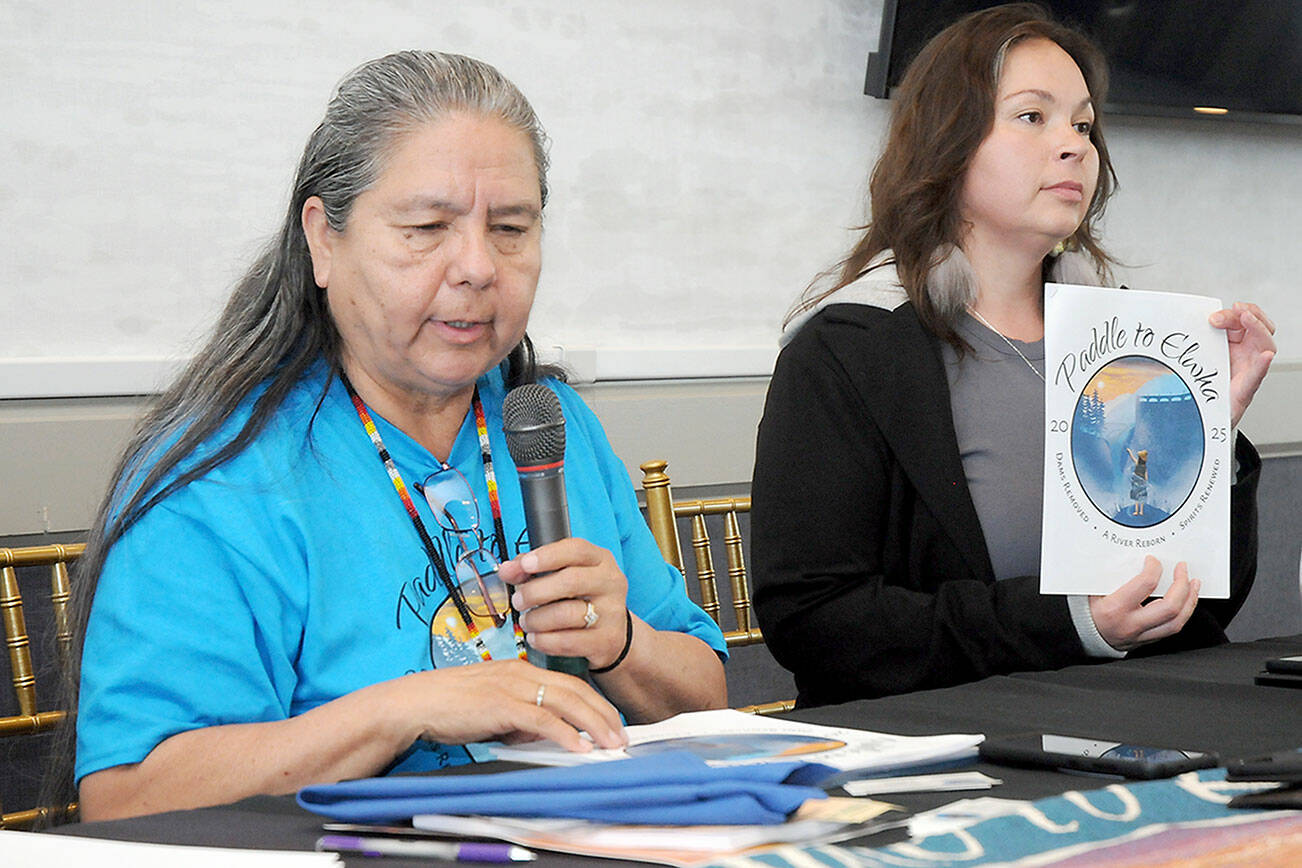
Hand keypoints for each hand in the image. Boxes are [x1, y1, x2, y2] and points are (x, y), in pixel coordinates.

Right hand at [383, 660, 625, 751]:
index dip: (594, 702)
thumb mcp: (493, 709)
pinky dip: (565, 733)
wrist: (415, 703)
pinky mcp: (500, 705)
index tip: (611, 721)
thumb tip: (545, 734)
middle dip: (603, 713)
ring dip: (593, 724)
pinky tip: (580, 747)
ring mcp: (511, 686)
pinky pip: (542, 719)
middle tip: (622, 735)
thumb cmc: (449, 707)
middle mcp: (520, 673)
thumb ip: (520, 717)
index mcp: (520, 670)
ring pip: (565, 701)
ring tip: (611, 743)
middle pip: (575, 690)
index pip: (568, 683)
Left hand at [497, 538, 629, 669]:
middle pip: (571, 581)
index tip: (524, 565)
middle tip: (518, 600)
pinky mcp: (607, 639)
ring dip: (537, 619)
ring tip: (527, 621)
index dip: (547, 556)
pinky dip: (546, 641)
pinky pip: (569, 641)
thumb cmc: (582, 598)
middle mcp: (610, 582)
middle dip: (535, 591)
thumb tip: (507, 569)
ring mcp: (612, 612)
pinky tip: (536, 638)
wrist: (612, 632)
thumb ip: (533, 569)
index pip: (576, 549)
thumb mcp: (563, 574)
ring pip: (567, 614)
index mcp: (600, 560)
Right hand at [1089, 556, 1199, 651]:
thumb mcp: (1094, 590)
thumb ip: (1114, 577)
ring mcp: (1141, 635)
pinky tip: (1185, 601)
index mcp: (1116, 608)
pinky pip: (1171, 628)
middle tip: (1182, 570)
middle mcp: (1131, 624)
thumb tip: (1133, 559)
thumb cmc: (1086, 612)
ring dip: (1190, 601)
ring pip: (1177, 622)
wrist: (1081, 637)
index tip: (1153, 561)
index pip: (1145, 585)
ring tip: (1193, 584)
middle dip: (1181, 585)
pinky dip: (1183, 612)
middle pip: (1170, 607)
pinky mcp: (1147, 641)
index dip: (1154, 568)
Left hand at [1209, 302, 1275, 427]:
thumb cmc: (1207, 386)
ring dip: (1259, 329)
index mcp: (1236, 346)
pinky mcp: (1246, 389)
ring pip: (1266, 345)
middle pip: (1259, 328)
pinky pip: (1258, 374)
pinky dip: (1262, 364)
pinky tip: (1264, 356)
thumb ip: (1201, 340)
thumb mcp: (1201, 357)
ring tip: (1248, 319)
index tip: (1216, 314)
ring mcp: (1249, 370)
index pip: (1244, 321)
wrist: (1206, 415)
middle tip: (1235, 311)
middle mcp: (1247, 355)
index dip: (1234, 313)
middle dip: (1248, 315)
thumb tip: (1193, 322)